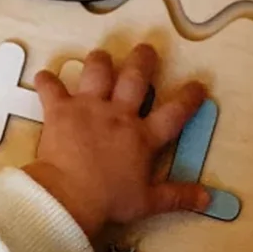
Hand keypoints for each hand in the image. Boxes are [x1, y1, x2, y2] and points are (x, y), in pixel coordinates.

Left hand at [23, 44, 209, 238]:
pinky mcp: (60, 109)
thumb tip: (208, 198)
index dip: (189, 98)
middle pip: (135, 77)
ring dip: (99, 61)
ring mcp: (88, 107)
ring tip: (101, 57)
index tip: (198, 85)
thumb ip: (177, 196)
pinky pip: (51, 88)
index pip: (174, 112)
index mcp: (142, 137)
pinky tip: (44, 77)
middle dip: (143, 59)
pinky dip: (47, 82)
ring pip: (97, 71)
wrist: (69, 197)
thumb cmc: (109, 201)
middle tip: (146, 49)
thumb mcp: (147, 202)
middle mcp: (118, 114)